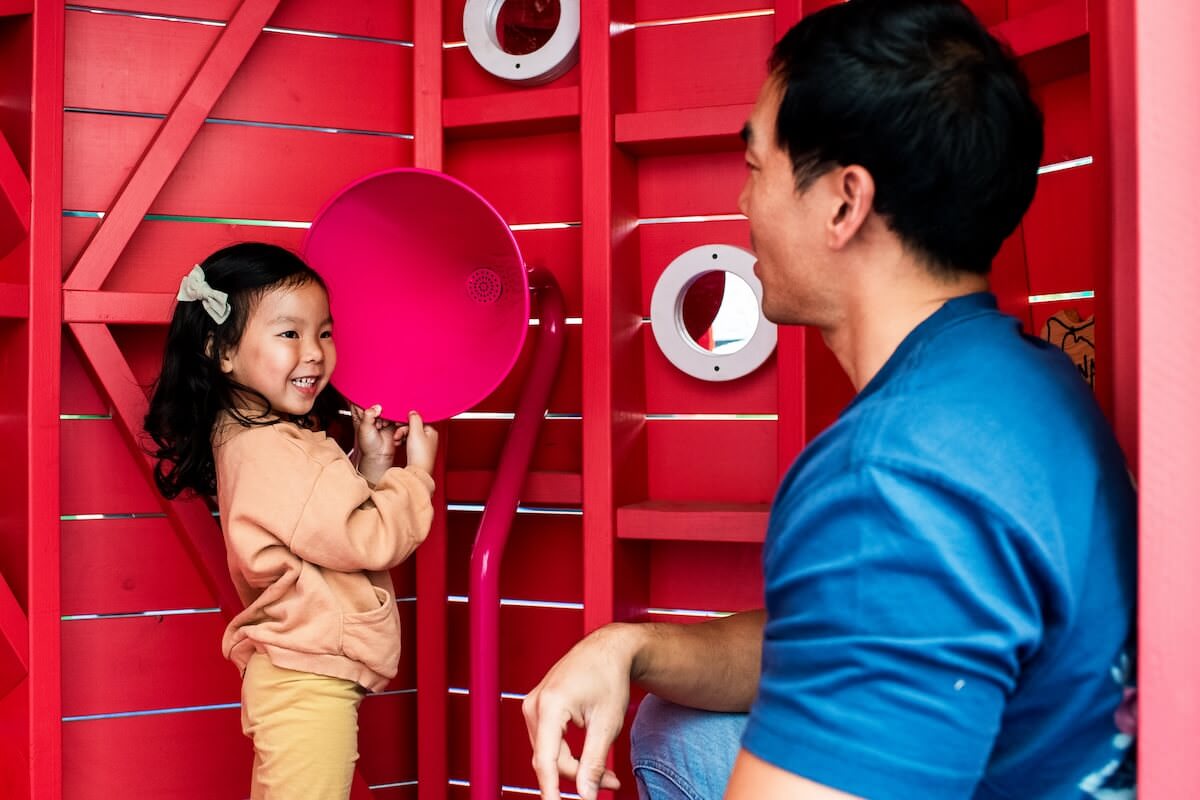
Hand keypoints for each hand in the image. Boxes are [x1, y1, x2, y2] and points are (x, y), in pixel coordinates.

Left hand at [350, 404, 403, 484]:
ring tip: (385, 426)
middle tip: (381, 417)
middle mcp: (373, 415)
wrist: (380, 456)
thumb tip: (376, 407)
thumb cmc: (369, 445)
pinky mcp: (394, 422)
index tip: (373, 400)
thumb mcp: (364, 428)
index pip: (363, 401)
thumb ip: (368, 415)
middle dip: (382, 409)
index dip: (367, 399)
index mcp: (362, 414)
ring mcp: (384, 418)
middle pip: (380, 403)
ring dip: (390, 418)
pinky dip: (397, 424)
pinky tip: (393, 431)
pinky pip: (398, 417)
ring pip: (390, 410)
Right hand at [401, 411, 437, 473]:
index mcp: (432, 431)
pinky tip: (398, 444)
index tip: (399, 424)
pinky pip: (408, 442)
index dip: (407, 422)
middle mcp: (429, 438)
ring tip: (397, 440)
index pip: (418, 421)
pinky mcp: (418, 452)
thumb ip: (415, 419)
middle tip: (397, 435)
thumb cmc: (420, 454)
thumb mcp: (416, 432)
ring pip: (410, 435)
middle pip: (413, 428)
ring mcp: (424, 445)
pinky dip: (402, 442)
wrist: (417, 470)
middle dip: (402, 430)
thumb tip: (413, 412)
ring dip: (401, 436)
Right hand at [522, 624, 632, 799]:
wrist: (609, 649)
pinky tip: (590, 757)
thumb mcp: (607, 724)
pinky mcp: (539, 708)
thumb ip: (594, 763)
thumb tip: (586, 794)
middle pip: (550, 760)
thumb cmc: (609, 676)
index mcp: (550, 706)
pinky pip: (549, 742)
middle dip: (578, 777)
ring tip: (607, 772)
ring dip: (575, 767)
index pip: (546, 761)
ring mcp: (533, 705)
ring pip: (549, 753)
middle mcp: (534, 705)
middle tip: (611, 784)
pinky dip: (569, 754)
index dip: (551, 792)